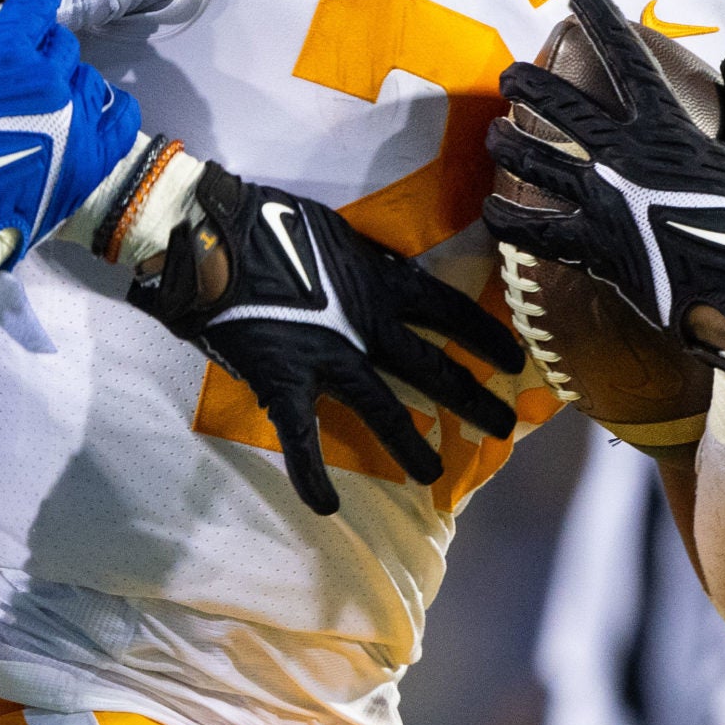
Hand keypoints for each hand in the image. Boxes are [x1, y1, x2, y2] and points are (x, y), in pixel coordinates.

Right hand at [0, 0, 140, 275]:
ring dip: (66, 81)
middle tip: (16, 73)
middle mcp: (48, 80)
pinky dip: (106, 108)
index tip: (22, 17)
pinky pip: (121, 114)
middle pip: (61, 42)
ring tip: (40, 103)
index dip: (29, 6)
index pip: (38, 3)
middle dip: (40, 48)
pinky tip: (83, 114)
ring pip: (86, 76)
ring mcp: (75, 120)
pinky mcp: (92, 158)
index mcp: (3, 52)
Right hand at [127, 164, 520, 514]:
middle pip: (433, 368)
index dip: (485, 339)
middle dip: (472, 399)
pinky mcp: (284, 381)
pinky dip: (312, 474)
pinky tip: (327, 505)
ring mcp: (327, 357)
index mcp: (382, 281)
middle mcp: (367, 324)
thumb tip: (380, 271)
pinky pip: (300, 436)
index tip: (511, 362)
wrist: (212, 233)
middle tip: (501, 427)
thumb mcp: (335, 232)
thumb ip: (364, 261)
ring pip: (382, 409)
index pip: (451, 313)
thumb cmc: (270, 220)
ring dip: (411, 443)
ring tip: (434, 473)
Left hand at [483, 0, 724, 349]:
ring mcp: (604, 202)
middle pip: (561, 108)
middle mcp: (625, 158)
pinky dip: (509, 220)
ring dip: (508, 145)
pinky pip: (537, 231)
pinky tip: (491, 209)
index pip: (628, 59)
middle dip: (528, 84)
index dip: (602, 21)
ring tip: (493, 135)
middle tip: (510, 75)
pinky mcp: (594, 247)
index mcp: (667, 129)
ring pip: (537, 163)